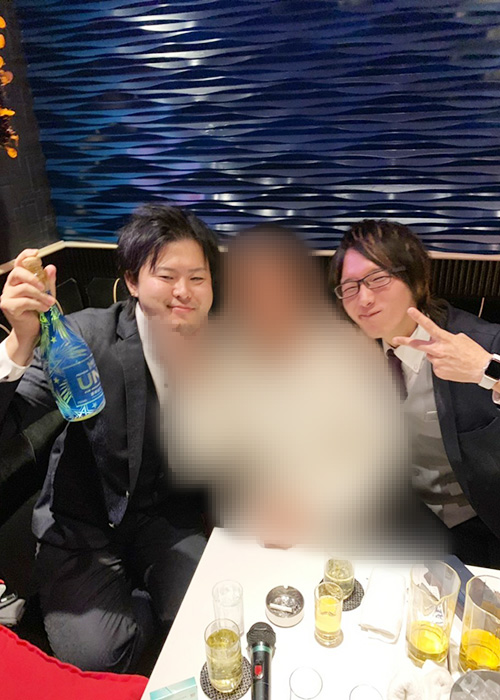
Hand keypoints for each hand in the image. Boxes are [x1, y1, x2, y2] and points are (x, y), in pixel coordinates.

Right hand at [0, 249, 56, 364]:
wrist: (31, 331)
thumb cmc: (36, 312)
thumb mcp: (46, 294)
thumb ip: (48, 282)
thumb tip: (51, 268)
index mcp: (18, 280)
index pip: (18, 263)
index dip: (26, 255)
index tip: (36, 253)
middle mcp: (10, 286)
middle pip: (18, 273)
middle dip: (33, 278)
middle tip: (44, 287)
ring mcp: (7, 296)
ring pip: (24, 288)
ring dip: (41, 295)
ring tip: (50, 302)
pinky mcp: (9, 307)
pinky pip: (25, 301)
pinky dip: (38, 304)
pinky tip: (44, 308)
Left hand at [392, 307, 490, 383]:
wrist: (480, 369)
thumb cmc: (473, 353)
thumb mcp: (461, 339)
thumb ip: (446, 338)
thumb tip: (440, 341)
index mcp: (444, 339)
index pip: (429, 326)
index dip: (419, 317)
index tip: (410, 311)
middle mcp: (438, 350)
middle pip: (418, 345)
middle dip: (405, 341)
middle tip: (396, 339)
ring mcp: (437, 362)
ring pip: (430, 357)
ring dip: (436, 356)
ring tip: (450, 358)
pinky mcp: (438, 372)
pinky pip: (436, 367)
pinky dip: (441, 366)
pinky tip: (451, 365)